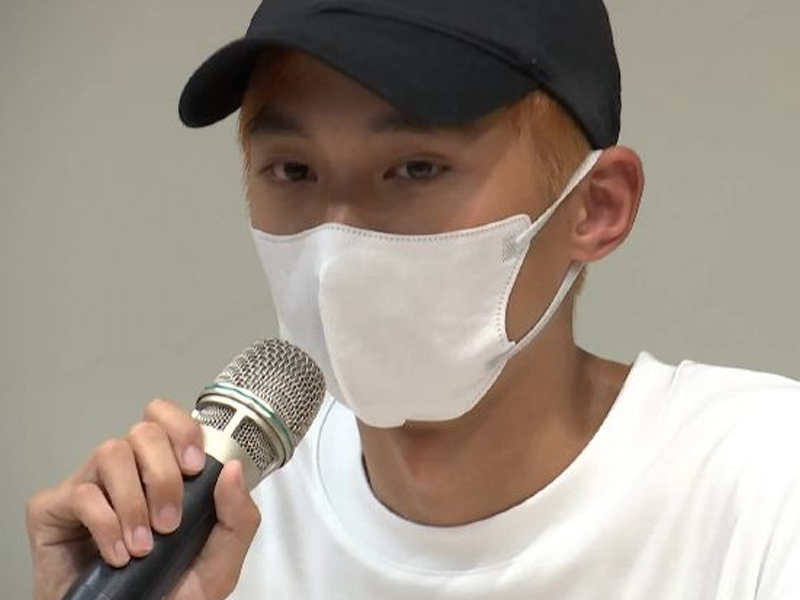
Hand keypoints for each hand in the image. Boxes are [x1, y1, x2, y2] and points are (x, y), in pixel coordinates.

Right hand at [25, 398, 260, 599]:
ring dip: (134, 501)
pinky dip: (106, 525)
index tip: (195, 467)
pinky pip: (81, 494)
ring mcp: (88, 487)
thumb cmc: (168, 593)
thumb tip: (233, 469)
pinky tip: (118, 556)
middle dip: (163, 475)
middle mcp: (125, 472)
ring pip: (111, 452)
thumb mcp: (220, 564)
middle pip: (143, 431)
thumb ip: (238, 517)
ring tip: (143, 546)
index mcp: (162, 471)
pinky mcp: (53, 511)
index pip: (165, 417)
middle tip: (170, 522)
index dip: (182, 429)